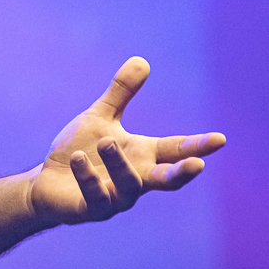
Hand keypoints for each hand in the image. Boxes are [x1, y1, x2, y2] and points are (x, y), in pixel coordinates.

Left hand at [29, 56, 225, 225]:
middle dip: (182, 174)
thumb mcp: (100, 117)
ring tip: (107, 141)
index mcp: (142, 155)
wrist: (48, 182)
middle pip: (166, 180)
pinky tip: (80, 158)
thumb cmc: (81, 151)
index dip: (197, 146)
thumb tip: (142, 60)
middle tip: (198, 164)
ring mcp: (116, 197)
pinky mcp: (91, 209)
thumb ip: (121, 94)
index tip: (220, 139)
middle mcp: (135, 178)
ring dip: (120, 163)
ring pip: (129, 186)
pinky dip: (89, 178)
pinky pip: (96, 197)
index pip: (174, 149)